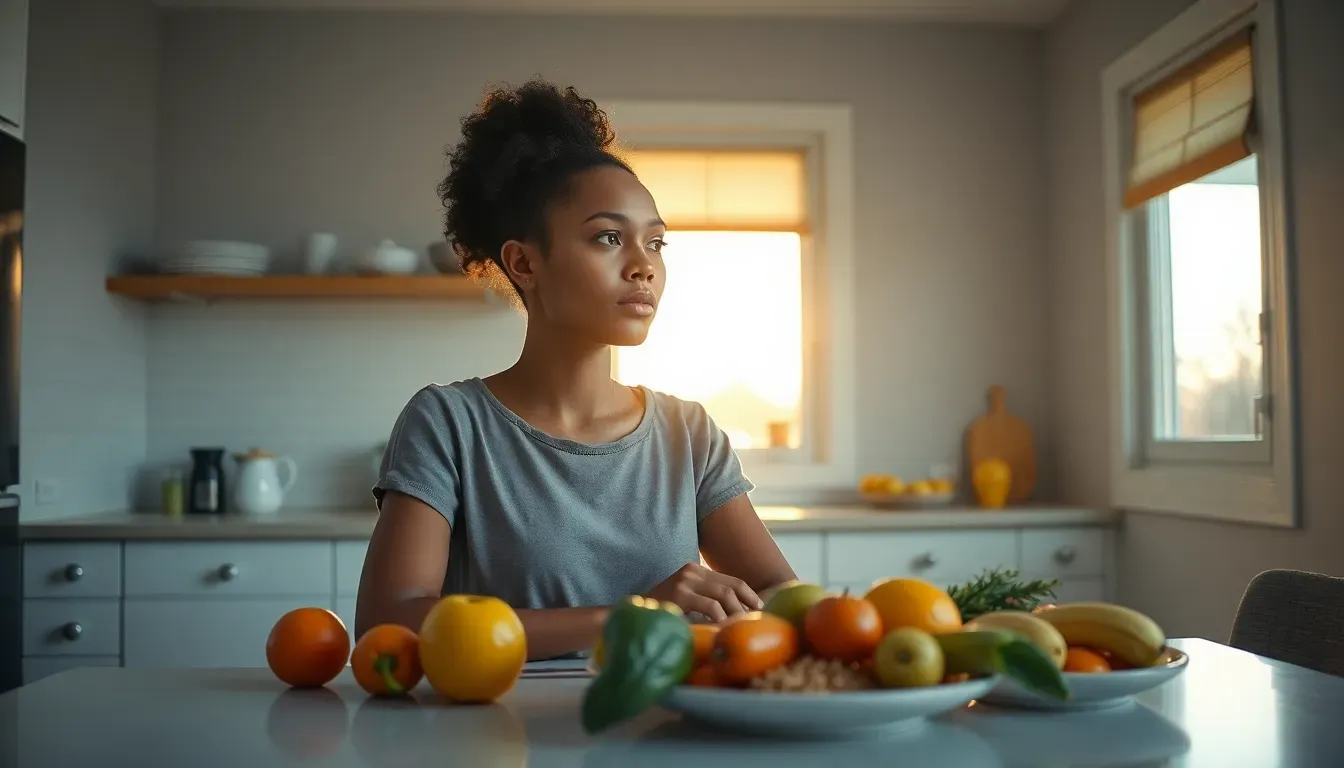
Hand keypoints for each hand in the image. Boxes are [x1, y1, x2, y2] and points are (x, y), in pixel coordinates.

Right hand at [646, 562, 762, 622]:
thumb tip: (737, 611)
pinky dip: (722, 619)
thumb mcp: (687, 599)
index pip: (730, 580)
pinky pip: (711, 607)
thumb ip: (706, 598)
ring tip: (740, 627)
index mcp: (695, 570)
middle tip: (755, 620)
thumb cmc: (662, 611)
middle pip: (731, 586)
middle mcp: (692, 571)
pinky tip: (724, 630)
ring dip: (736, 613)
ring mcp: (685, 581)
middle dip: (747, 604)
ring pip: (724, 595)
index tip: (759, 608)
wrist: (633, 613)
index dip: (748, 594)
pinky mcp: (680, 595)